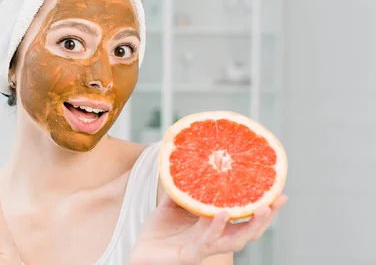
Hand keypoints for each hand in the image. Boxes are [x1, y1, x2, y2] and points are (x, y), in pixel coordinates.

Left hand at [129, 194, 287, 264]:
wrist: (139, 254)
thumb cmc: (157, 234)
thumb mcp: (171, 206)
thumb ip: (181, 189)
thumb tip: (189, 163)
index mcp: (213, 227)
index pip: (242, 217)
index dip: (260, 206)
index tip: (276, 190)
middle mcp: (214, 239)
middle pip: (248, 230)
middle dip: (266, 217)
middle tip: (280, 199)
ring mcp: (204, 248)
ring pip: (235, 240)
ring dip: (251, 226)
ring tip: (262, 208)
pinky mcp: (191, 255)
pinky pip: (207, 242)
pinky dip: (216, 227)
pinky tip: (223, 214)